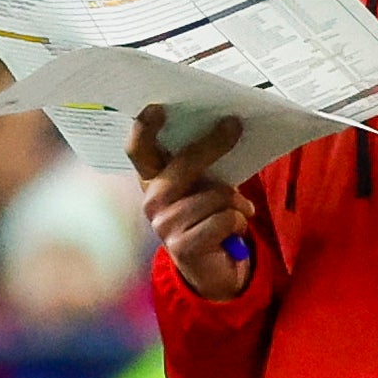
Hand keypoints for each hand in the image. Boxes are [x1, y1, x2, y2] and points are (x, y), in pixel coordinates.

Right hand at [130, 107, 255, 299]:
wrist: (215, 268)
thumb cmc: (210, 217)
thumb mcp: (205, 186)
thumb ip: (203, 163)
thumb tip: (226, 125)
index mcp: (154, 181)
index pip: (139, 151)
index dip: (144, 129)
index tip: (157, 109)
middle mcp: (152, 201)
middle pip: (184, 164)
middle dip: (213, 143)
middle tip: (233, 126)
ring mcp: (163, 225)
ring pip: (215, 195)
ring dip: (236, 203)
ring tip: (236, 213)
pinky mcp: (181, 246)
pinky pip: (223, 219)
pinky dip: (238, 223)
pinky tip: (232, 232)